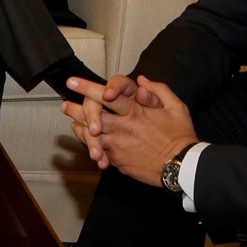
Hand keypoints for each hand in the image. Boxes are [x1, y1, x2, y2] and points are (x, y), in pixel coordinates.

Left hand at [62, 74, 193, 183]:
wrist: (182, 166)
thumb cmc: (180, 135)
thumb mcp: (176, 107)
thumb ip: (159, 90)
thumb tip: (142, 80)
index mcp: (135, 112)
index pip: (106, 95)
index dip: (87, 87)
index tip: (72, 82)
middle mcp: (122, 127)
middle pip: (90, 116)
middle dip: (74, 109)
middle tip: (65, 105)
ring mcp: (117, 145)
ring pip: (89, 135)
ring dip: (79, 128)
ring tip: (73, 123)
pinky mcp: (116, 160)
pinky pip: (98, 151)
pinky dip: (91, 146)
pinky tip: (89, 142)